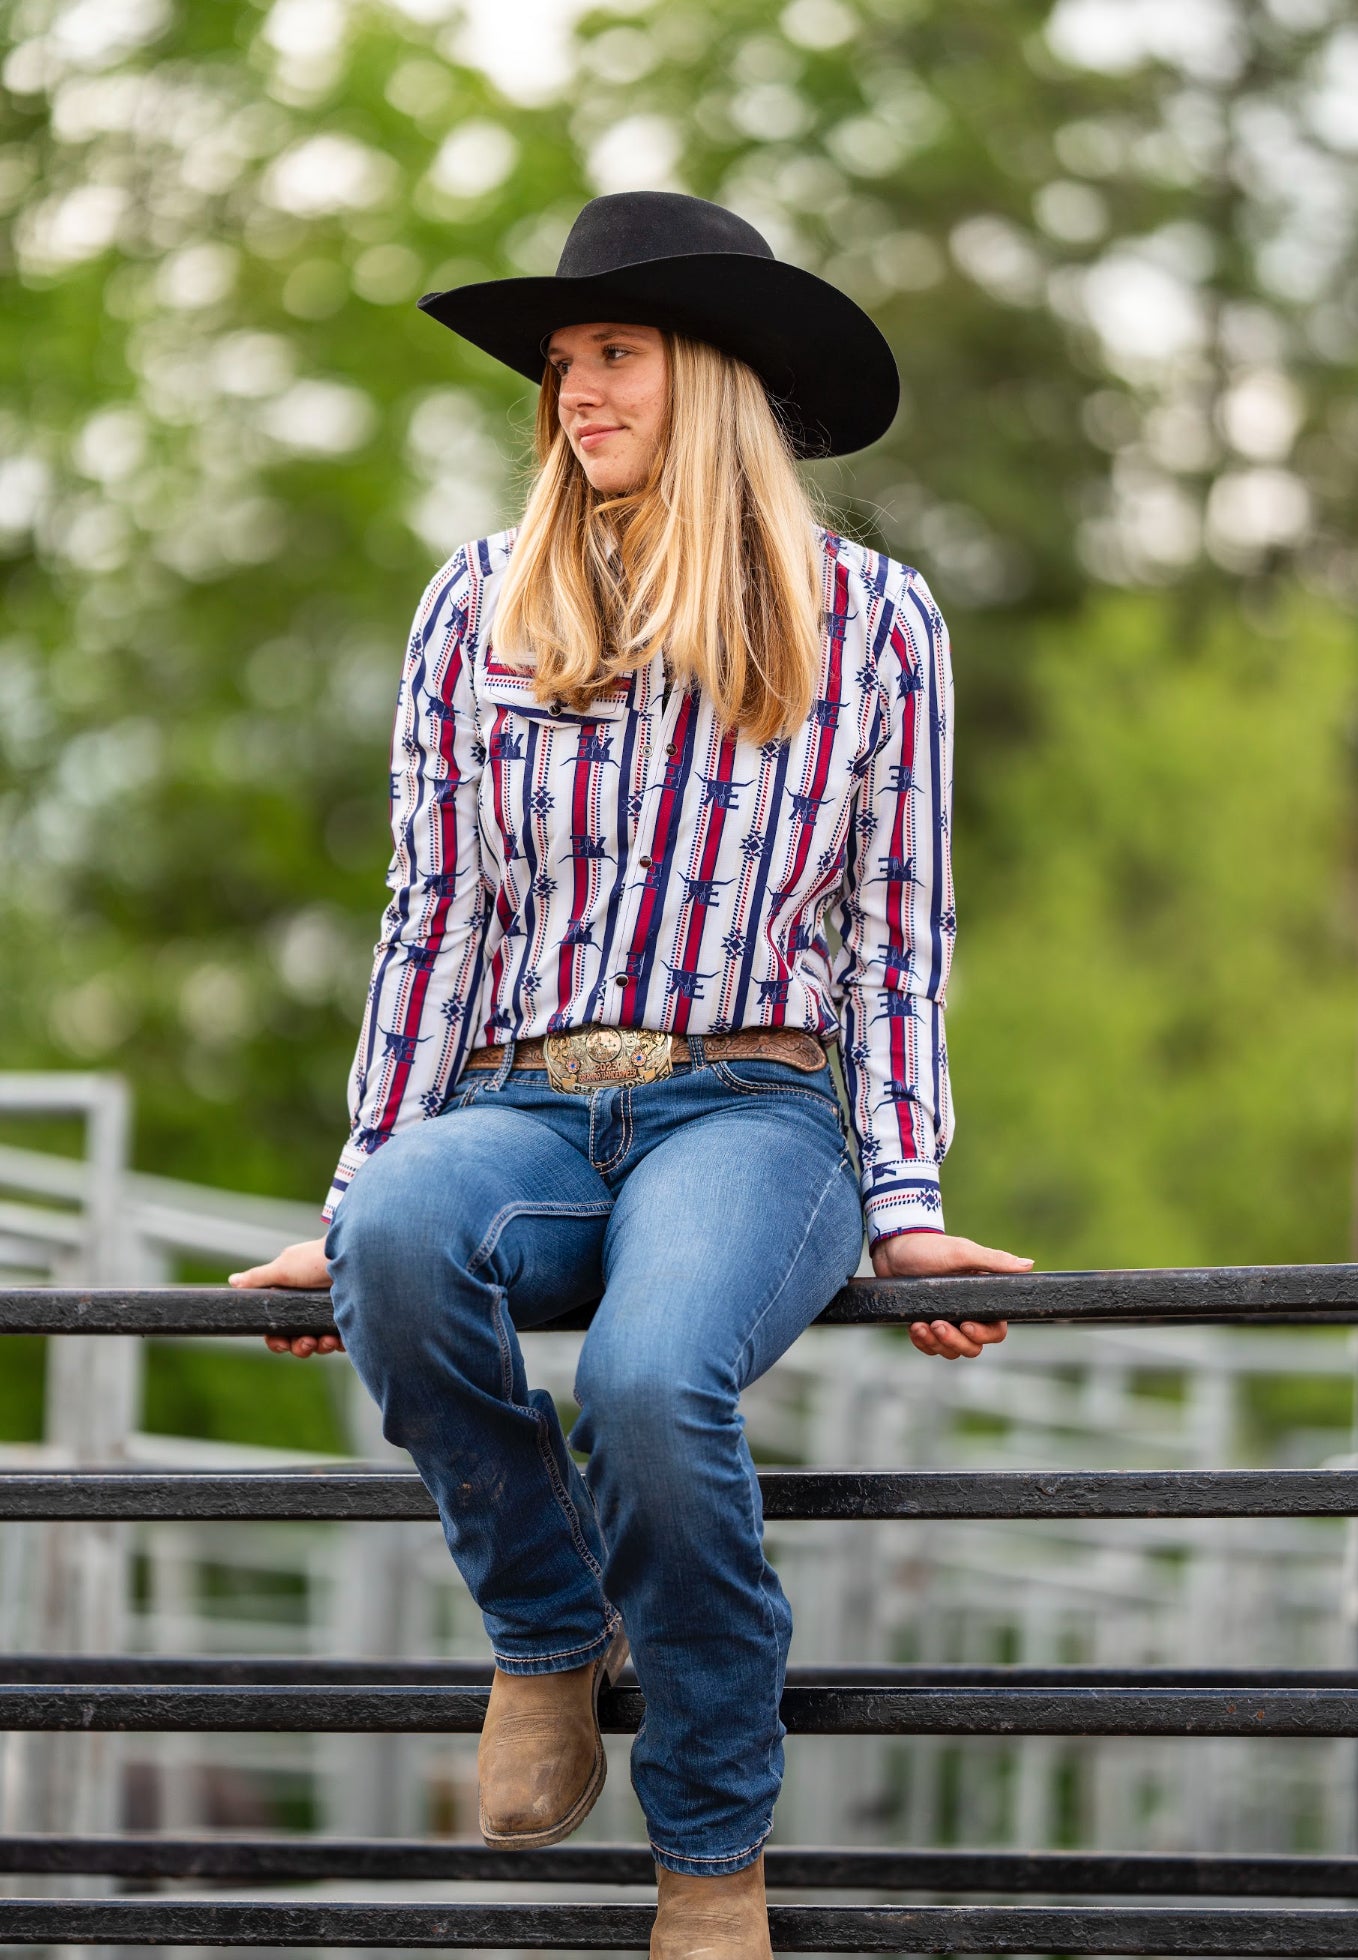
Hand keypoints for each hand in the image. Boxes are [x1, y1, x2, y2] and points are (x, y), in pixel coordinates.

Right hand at [228, 1238, 343, 1358]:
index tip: (280, 1343)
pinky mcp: (350, 1319)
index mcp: (291, 1298)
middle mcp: (310, 1308)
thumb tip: (233, 1281)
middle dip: (299, 1347)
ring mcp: (330, 1314)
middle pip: (298, 1341)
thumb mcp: (284, 1267)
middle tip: (306, 1342)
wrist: (355, 1255)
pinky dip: (338, 1343)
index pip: (278, 1329)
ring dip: (319, 1347)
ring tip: (325, 1340)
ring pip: (319, 1345)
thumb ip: (258, 1278)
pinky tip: (338, 1338)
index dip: (276, 1340)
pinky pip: (342, 1341)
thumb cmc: (316, 1259)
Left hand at [870, 1229, 1031, 1360]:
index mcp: (982, 1298)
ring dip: (936, 1343)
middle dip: (955, 1341)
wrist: (893, 1249)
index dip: (984, 1334)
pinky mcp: (926, 1325)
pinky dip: (922, 1342)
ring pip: (951, 1351)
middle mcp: (967, 1313)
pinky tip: (914, 1327)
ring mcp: (947, 1321)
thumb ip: (994, 1261)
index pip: (996, 1330)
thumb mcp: (962, 1252)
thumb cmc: (930, 1248)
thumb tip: (1029, 1265)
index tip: (967, 1325)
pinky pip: (930, 1348)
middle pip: (973, 1347)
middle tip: (937, 1324)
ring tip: (919, 1325)